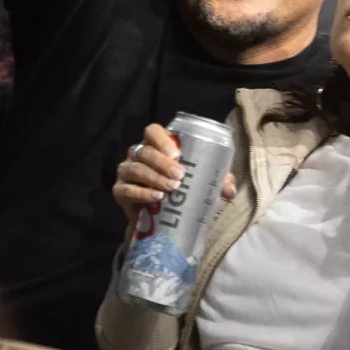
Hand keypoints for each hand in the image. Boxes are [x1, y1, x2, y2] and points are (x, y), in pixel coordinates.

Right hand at [113, 125, 236, 228]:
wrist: (157, 219)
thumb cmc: (178, 190)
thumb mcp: (198, 182)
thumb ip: (215, 181)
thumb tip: (230, 189)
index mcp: (155, 145)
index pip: (152, 131)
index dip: (162, 139)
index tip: (177, 153)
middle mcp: (137, 154)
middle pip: (145, 151)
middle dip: (163, 163)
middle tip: (180, 176)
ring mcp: (126, 172)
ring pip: (135, 168)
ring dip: (154, 177)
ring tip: (172, 188)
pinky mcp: (119, 191)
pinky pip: (127, 189)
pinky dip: (142, 193)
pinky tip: (156, 198)